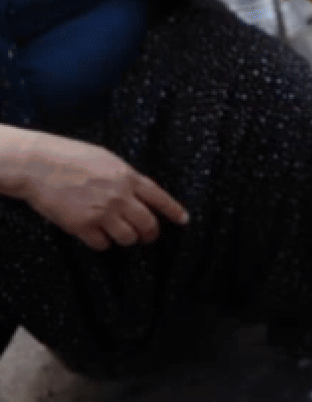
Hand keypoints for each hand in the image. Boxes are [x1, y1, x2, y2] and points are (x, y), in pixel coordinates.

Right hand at [20, 135, 188, 251]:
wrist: (36, 164)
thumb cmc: (68, 156)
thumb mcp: (105, 158)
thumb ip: (125, 176)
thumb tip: (140, 190)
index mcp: (127, 177)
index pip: (160, 198)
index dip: (174, 211)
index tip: (184, 221)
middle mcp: (120, 197)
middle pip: (149, 225)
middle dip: (150, 234)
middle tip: (147, 236)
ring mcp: (102, 213)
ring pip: (128, 238)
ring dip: (126, 239)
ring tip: (118, 233)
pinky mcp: (83, 226)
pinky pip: (103, 245)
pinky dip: (102, 243)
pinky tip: (96, 235)